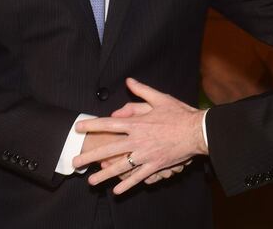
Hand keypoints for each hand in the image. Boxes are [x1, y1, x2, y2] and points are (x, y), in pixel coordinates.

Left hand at [73, 78, 207, 193]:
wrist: (197, 131)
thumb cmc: (179, 113)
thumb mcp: (160, 98)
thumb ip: (142, 90)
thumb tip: (129, 81)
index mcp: (138, 123)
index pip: (109, 124)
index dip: (92, 125)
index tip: (79, 127)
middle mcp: (138, 140)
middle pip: (109, 149)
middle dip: (91, 155)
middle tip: (76, 161)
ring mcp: (146, 155)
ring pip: (121, 167)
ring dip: (104, 175)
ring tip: (91, 181)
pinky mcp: (155, 165)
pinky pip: (138, 177)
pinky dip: (127, 184)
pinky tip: (116, 190)